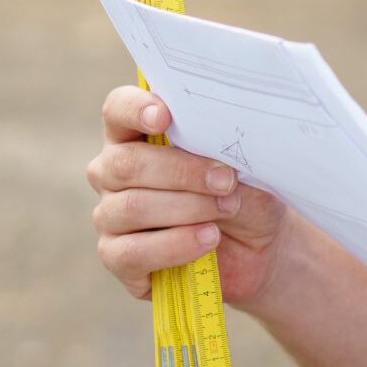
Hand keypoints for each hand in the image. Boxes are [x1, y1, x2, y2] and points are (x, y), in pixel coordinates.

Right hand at [87, 84, 290, 305]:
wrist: (256, 249)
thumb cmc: (242, 193)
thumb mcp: (244, 166)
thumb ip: (223, 149)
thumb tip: (219, 140)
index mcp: (136, 135)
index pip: (117, 110)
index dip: (135, 109)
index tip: (165, 116)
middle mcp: (113, 172)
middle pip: (126, 163)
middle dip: (181, 170)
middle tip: (225, 180)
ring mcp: (110, 216)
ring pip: (133, 207)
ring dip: (187, 208)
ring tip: (228, 210)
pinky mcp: (117, 257)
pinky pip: (134, 252)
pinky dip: (176, 245)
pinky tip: (209, 239)